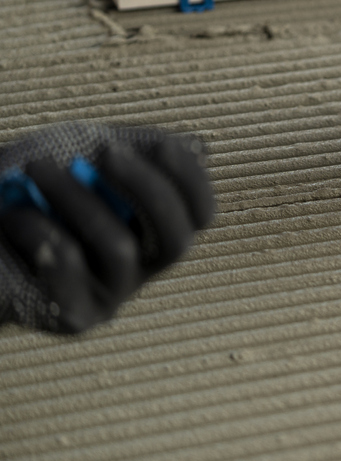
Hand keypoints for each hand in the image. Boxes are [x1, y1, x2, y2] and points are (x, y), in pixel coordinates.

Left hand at [0, 123, 213, 333]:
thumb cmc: (33, 184)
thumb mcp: (91, 151)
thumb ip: (142, 148)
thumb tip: (202, 147)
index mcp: (154, 231)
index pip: (199, 216)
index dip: (192, 182)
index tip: (162, 145)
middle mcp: (142, 268)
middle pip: (176, 241)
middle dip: (148, 189)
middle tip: (105, 151)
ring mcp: (111, 296)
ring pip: (119, 247)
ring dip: (77, 199)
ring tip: (36, 169)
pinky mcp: (75, 316)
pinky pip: (72, 268)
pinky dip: (42, 230)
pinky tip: (16, 214)